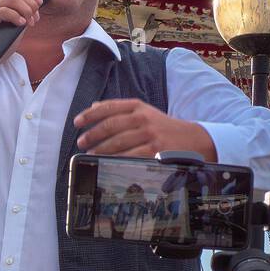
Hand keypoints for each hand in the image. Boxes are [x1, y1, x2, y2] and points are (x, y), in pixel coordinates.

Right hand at [0, 0, 45, 87]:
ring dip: (26, 10)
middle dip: (31, 4)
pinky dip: (15, 16)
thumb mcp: (15, 26)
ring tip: (29, 23)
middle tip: (35, 19)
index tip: (40, 3)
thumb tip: (35, 7)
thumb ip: (23, 15)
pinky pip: (3, 11)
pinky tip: (21, 23)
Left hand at [74, 99, 215, 158]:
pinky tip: (105, 164)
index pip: (110, 107)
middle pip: (111, 125)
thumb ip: (119, 110)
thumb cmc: (162, 127)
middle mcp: (143, 118)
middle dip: (92, 134)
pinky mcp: (153, 150)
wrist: (192, 140)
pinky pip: (129, 156)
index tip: (77, 122)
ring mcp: (149, 134)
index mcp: (138, 107)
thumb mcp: (143, 113)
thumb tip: (93, 106)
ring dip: (100, 150)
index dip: (90, 114)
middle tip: (81, 142)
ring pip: (118, 142)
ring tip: (89, 155)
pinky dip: (114, 160)